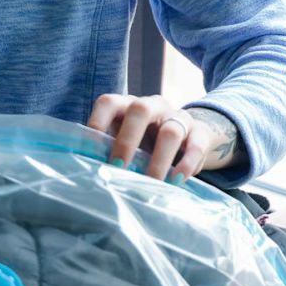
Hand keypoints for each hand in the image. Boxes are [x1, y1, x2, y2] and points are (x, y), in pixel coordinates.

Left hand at [87, 94, 244, 183]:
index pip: (109, 102)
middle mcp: (153, 106)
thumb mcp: (125, 140)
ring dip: (158, 161)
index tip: (90, 148)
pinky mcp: (200, 134)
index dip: (98, 121)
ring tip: (150, 184)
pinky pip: (196, 146)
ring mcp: (178, 117)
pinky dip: (186, 166)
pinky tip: (175, 182)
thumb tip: (85, 170)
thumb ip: (108, 149)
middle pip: (141, 110)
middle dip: (127, 141)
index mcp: (127, 105)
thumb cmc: (145, 142)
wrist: (188, 138)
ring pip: (171, 132)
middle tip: (117, 168)